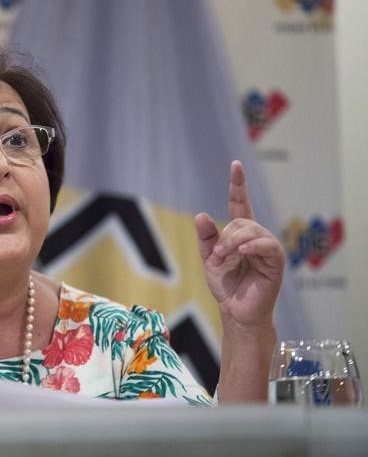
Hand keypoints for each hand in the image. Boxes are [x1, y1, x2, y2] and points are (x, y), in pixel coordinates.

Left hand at [194, 160, 283, 328]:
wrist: (236, 311)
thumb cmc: (226, 286)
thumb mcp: (209, 259)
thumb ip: (206, 238)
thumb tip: (201, 215)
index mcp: (240, 234)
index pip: (240, 204)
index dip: (238, 185)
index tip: (236, 165)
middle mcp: (256, 237)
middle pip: (242, 221)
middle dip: (225, 236)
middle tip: (216, 256)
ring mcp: (267, 248)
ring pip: (252, 231)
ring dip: (232, 243)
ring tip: (223, 258)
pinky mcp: (275, 262)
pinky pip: (266, 245)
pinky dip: (251, 246)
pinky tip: (241, 253)